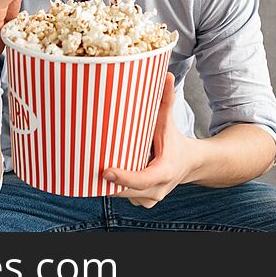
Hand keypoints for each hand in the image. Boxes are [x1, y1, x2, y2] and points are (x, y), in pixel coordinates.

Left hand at [102, 72, 198, 207]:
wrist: (190, 163)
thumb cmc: (175, 141)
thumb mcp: (169, 122)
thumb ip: (166, 100)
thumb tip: (166, 74)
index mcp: (163, 172)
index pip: (140, 180)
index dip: (122, 177)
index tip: (104, 171)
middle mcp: (157, 190)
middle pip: (126, 191)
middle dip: (106, 182)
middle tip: (84, 166)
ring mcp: (150, 199)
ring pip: (122, 195)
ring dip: (108, 185)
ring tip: (91, 168)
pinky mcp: (143, 201)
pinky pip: (124, 197)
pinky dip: (114, 187)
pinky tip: (104, 174)